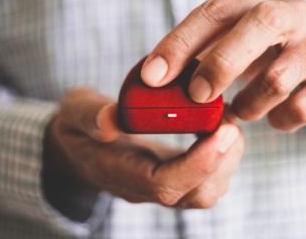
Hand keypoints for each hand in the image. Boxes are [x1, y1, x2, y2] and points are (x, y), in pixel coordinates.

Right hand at [43, 88, 243, 219]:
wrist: (78, 145)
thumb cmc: (77, 126)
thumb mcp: (73, 111)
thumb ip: (89, 115)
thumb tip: (111, 119)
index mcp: (117, 172)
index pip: (163, 185)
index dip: (198, 164)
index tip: (221, 131)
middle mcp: (143, 188)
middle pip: (194, 194)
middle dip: (223, 160)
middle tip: (232, 121)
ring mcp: (160, 185)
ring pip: (205, 190)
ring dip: (227, 157)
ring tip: (228, 120)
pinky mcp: (174, 176)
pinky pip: (206, 178)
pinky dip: (222, 153)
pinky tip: (219, 124)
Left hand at [141, 0, 305, 131]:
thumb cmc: (276, 44)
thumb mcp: (243, 34)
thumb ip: (204, 50)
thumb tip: (156, 81)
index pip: (214, 11)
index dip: (180, 43)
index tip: (152, 76)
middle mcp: (293, 10)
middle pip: (258, 26)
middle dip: (220, 65)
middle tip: (197, 96)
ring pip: (279, 78)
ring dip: (249, 104)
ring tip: (241, 109)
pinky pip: (303, 108)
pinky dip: (280, 120)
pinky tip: (274, 116)